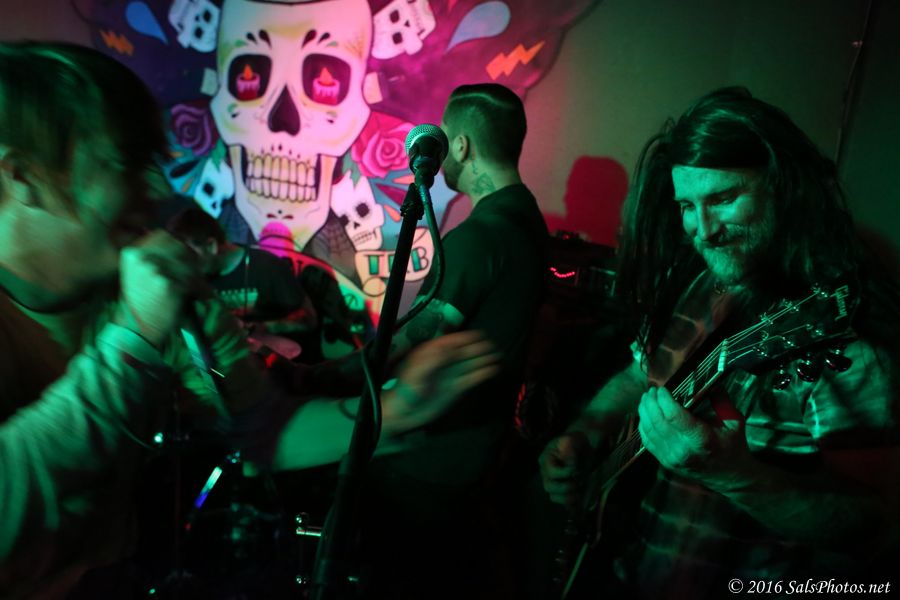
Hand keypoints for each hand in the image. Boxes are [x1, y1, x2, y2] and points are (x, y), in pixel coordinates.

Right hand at [114, 230, 199, 347]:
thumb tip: (188, 245)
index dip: (179, 245)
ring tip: (194, 287)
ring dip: (196, 275)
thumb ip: (157, 257)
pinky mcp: (168, 284)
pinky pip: (192, 280)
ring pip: (189, 264)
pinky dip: (198, 288)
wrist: (135, 330)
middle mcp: (141, 257)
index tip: (187, 255)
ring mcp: (154, 270)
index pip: (164, 235)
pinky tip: (194, 295)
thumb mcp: (139, 274)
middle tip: (196, 271)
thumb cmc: (139, 304)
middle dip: (191, 259)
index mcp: (132, 252)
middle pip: (179, 247)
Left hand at [382, 331, 499, 433]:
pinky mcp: (455, 388)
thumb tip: (448, 348)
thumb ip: (432, 361)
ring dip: (482, 359)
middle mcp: (443, 363)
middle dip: (477, 348)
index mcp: (431, 354)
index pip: (451, 342)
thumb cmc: (404, 391)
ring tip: (497, 355)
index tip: (479, 335)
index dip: (465, 338)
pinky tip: (492, 369)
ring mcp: (450, 375)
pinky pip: (471, 378)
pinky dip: (482, 374)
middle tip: (492, 345)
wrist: (402, 413)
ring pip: (470, 364)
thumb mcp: (416, 373)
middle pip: (463, 352)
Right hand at [540, 431, 591, 507]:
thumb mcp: (571, 439)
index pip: (550, 471)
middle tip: (577, 483)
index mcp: (546, 459)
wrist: (582, 447)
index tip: (576, 469)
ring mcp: (554, 483)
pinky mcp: (563, 491)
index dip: (563, 473)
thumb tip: (570, 463)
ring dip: (567, 498)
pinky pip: (563, 503)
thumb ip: (569, 448)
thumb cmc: (575, 442)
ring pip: (554, 497)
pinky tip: (579, 507)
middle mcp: (546, 473)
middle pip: (549, 487)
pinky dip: (571, 507)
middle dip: (564, 488)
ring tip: (578, 494)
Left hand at [637, 387, 750, 489]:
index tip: (663, 388)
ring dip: (644, 411)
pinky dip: (643, 425)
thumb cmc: (732, 446)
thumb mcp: (734, 422)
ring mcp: (671, 458)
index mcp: (700, 439)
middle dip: (651, 402)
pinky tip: (645, 414)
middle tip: (652, 390)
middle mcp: (682, 450)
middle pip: (657, 421)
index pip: (673, 415)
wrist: (729, 477)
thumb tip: (710, 380)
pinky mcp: (664, 462)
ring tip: (647, 398)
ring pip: (648, 430)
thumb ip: (721, 400)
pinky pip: (647, 441)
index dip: (664, 399)